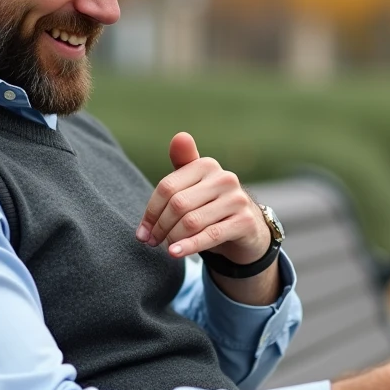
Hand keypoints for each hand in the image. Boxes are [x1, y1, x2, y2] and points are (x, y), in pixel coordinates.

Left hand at [136, 132, 270, 263]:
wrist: (246, 229)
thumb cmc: (211, 205)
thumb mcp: (195, 185)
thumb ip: (182, 163)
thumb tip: (180, 136)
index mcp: (206, 165)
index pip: (167, 187)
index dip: (151, 211)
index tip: (143, 231)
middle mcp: (224, 178)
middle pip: (178, 204)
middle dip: (160, 227)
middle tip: (152, 242)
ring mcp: (237, 200)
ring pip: (192, 221)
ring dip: (173, 238)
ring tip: (166, 247)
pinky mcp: (244, 222)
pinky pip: (210, 236)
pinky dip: (189, 246)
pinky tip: (174, 253)